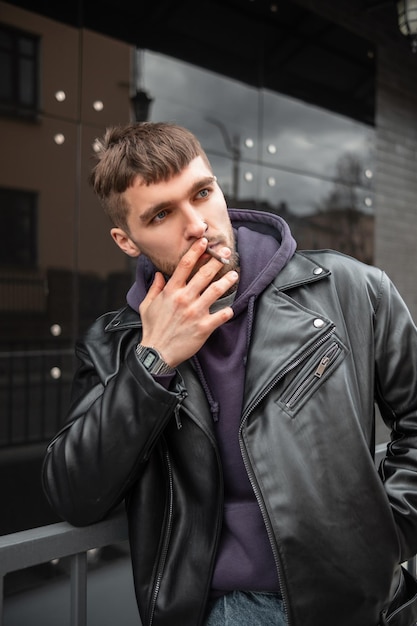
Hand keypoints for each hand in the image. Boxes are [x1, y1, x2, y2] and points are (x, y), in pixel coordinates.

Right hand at [139, 238, 238, 366]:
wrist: (157, 353)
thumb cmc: (152, 329)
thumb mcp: (147, 306)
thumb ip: (154, 288)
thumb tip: (158, 274)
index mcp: (171, 291)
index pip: (185, 265)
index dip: (197, 251)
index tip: (205, 242)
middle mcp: (184, 298)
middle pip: (204, 274)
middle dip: (217, 260)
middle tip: (227, 253)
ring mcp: (195, 312)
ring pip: (216, 290)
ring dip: (227, 280)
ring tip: (234, 274)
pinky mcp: (203, 327)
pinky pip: (221, 315)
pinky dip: (228, 311)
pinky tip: (231, 308)